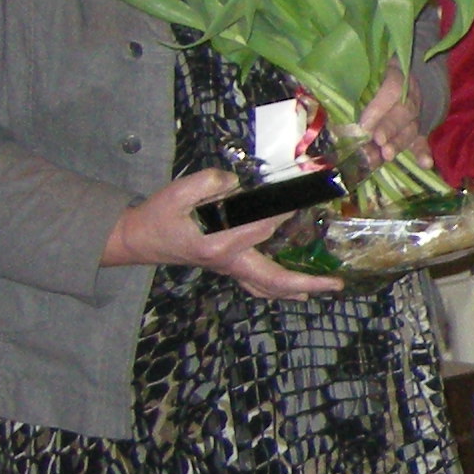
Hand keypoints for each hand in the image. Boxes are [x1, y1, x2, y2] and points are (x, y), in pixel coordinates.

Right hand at [101, 170, 343, 298]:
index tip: (308, 199)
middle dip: (307, 282)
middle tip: (336, 283)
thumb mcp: (177, 191)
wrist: (137, 239)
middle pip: (273, 278)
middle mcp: (226, 261)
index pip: (261, 227)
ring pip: (266, 287)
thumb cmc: (157, 215)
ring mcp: (227, 269)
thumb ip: (209, 182)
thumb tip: (237, 183)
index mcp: (216, 243)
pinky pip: (256, 284)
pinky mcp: (226, 268)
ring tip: (323, 288)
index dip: (286, 212)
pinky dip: (277, 289)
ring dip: (296, 289)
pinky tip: (293, 290)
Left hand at [351, 64, 431, 177]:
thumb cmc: (373, 69)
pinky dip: (422, 151)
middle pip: (403, 112)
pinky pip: (420, 139)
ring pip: (410, 128)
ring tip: (387, 155)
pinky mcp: (415, 127)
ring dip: (398, 143)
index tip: (365, 124)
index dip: (380, 108)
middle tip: (378, 141)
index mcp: (396, 73)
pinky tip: (426, 164)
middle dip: (389, 128)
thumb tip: (322, 88)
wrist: (402, 69)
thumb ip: (349, 74)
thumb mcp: (364, 65)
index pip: (393, 90)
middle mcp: (409, 94)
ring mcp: (414, 112)